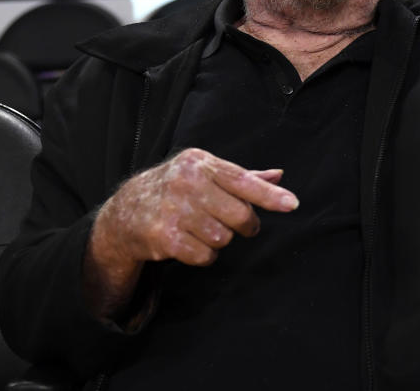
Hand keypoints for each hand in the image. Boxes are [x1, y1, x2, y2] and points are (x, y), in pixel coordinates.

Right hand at [84, 148, 298, 315]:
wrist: (126, 210)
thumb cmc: (177, 188)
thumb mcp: (206, 173)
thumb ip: (243, 177)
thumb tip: (279, 175)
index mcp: (200, 163)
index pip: (243, 180)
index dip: (269, 195)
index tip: (292, 204)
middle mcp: (185, 182)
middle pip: (239, 215)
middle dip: (245, 225)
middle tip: (241, 225)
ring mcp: (173, 210)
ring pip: (223, 238)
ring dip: (220, 240)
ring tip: (204, 229)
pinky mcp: (164, 237)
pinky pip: (204, 255)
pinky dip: (204, 255)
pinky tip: (191, 242)